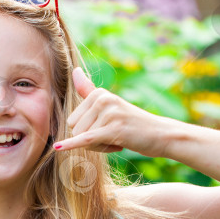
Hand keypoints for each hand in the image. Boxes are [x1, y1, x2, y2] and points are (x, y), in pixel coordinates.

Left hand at [53, 67, 170, 157]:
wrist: (161, 135)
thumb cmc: (133, 123)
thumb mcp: (110, 104)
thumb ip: (89, 90)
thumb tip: (74, 70)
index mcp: (98, 93)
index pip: (73, 120)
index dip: (87, 131)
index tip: (106, 129)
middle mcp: (102, 99)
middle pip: (74, 129)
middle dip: (90, 140)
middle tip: (112, 137)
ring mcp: (108, 113)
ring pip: (82, 139)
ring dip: (98, 147)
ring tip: (117, 140)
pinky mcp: (112, 128)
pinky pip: (86, 139)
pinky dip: (71, 145)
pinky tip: (58, 148)